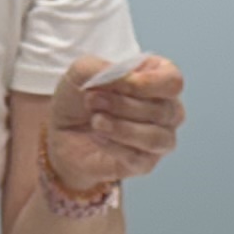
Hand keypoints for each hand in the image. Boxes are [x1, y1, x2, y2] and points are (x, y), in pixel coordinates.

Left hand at [43, 53, 184, 195]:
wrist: (61, 132)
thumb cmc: (80, 98)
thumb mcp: (83, 72)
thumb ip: (104, 69)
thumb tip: (125, 80)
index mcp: (160, 80)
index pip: (172, 81)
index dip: (146, 83)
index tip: (114, 83)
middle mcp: (167, 110)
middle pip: (164, 110)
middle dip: (123, 104)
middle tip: (92, 100)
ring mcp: (160, 139)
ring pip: (154, 138)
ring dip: (120, 127)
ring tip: (95, 120)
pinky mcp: (145, 164)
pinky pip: (138, 158)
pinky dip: (113, 146)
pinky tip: (96, 136)